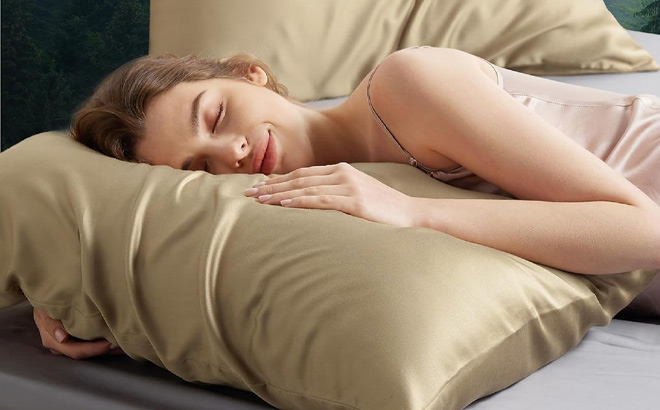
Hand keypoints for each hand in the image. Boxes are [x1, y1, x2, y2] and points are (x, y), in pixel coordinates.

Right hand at [33, 308, 123, 358]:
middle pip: (85, 354)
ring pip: (89, 351)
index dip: (95, 349)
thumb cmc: (45, 304)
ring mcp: (67, 344)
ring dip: (106, 349)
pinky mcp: (74, 339)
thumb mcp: (45, 311)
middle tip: (124, 346)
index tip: (111, 344)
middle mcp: (60, 346)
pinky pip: (90, 344)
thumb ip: (52, 324)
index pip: (76, 350)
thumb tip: (62, 338)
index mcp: (53, 341)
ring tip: (125, 345)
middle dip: (105, 351)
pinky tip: (117, 340)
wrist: (43, 300)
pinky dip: (103, 342)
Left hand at [244, 163, 415, 226]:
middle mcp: (342, 173)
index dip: (278, 180)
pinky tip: (284, 204)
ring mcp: (349, 186)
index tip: (258, 187)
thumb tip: (310, 203)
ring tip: (259, 201)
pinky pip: (321, 200)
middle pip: (298, 179)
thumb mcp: (356, 196)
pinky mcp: (355, 201)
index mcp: (340, 170)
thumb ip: (334, 194)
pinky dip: (301, 201)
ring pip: (305, 188)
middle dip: (271, 186)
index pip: (301, 174)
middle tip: (248, 194)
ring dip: (279, 195)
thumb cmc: (382, 210)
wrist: (411, 214)